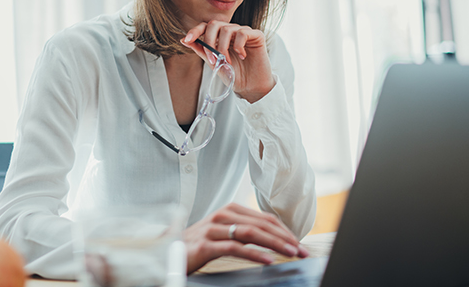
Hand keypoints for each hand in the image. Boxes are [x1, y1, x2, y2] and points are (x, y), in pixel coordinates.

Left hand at [181, 21, 275, 102]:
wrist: (250, 87)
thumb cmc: (234, 75)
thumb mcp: (214, 63)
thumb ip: (201, 50)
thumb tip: (184, 40)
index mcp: (220, 37)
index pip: (206, 26)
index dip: (195, 30)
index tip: (187, 40)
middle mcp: (231, 31)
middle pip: (214, 24)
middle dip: (209, 41)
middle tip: (213, 58)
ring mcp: (244, 32)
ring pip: (227, 29)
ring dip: (223, 47)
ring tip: (228, 62)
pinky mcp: (257, 35)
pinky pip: (243, 33)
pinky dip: (239, 46)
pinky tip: (242, 56)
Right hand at [183, 203, 308, 273]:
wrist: (166, 251)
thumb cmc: (197, 244)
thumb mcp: (223, 233)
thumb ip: (243, 232)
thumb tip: (272, 240)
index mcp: (230, 210)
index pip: (264, 218)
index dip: (285, 230)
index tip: (299, 243)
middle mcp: (223, 215)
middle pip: (262, 224)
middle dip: (285, 238)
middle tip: (302, 250)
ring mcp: (213, 229)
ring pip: (251, 233)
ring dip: (275, 244)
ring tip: (290, 253)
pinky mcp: (206, 244)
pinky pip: (235, 247)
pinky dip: (254, 253)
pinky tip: (267, 259)